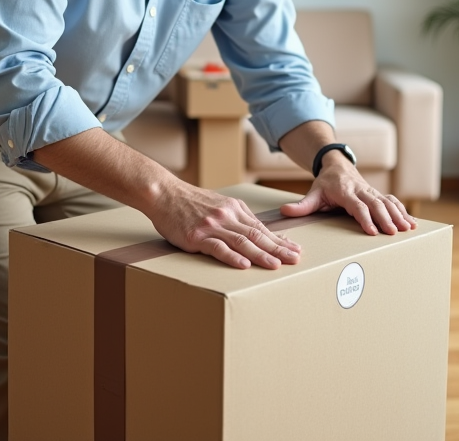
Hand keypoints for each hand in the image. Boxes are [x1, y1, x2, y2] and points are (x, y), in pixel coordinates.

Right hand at [149, 182, 301, 269]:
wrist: (164, 193)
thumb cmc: (189, 201)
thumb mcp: (218, 203)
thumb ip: (235, 217)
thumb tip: (255, 231)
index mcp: (234, 209)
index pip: (261, 228)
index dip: (279, 240)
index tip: (294, 249)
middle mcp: (227, 216)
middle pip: (257, 234)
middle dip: (278, 248)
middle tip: (295, 258)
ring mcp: (212, 226)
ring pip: (242, 241)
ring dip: (261, 254)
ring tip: (276, 265)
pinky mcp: (197, 236)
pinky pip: (217, 247)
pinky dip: (232, 257)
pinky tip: (244, 265)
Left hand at [280, 162, 416, 235]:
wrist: (336, 165)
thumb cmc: (325, 183)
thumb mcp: (313, 193)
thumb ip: (301, 204)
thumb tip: (284, 211)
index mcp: (345, 191)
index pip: (357, 206)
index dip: (365, 218)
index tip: (372, 231)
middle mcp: (361, 190)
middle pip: (376, 204)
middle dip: (385, 218)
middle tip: (393, 232)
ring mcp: (371, 191)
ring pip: (387, 202)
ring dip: (398, 215)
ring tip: (407, 228)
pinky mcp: (377, 193)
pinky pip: (392, 201)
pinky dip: (402, 210)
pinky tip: (411, 222)